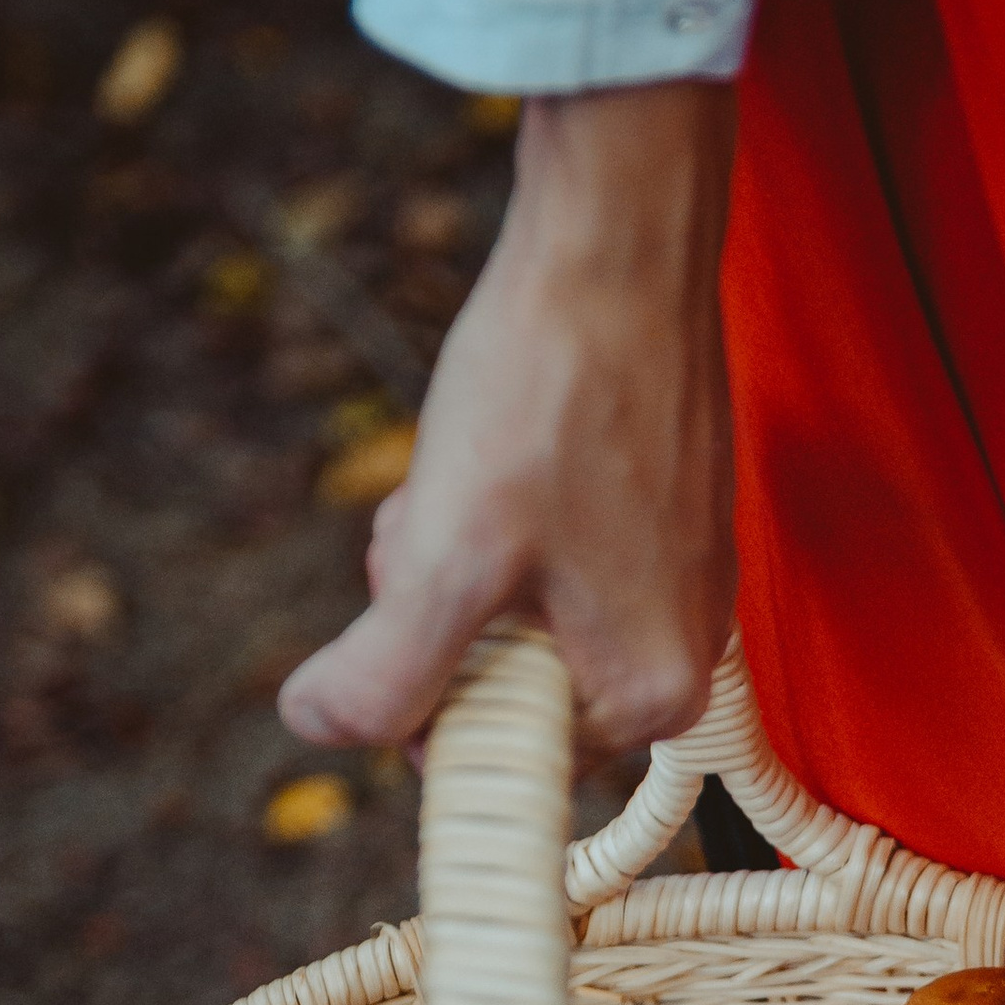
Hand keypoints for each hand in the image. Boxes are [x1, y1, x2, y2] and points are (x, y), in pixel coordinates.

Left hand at [277, 81, 737, 758]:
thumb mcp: (445, 556)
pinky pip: (557, 561)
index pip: (494, 757)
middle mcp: (686, 654)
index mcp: (649, 695)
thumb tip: (319, 728)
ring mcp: (683, 584)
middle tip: (443, 520)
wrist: (617, 247)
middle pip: (506, 685)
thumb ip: (384, 675)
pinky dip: (507, 516)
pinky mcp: (669, 521)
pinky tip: (510, 444)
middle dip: (444, 612)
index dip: (425, 686)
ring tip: (474, 471)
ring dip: (465, 557)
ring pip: (519, 615)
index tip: (427, 589)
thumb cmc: (548, 395)